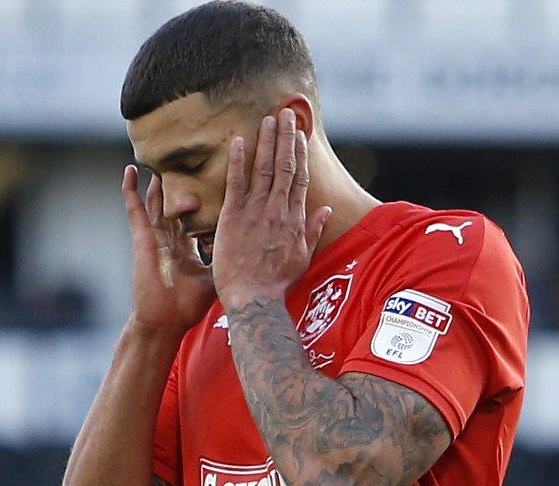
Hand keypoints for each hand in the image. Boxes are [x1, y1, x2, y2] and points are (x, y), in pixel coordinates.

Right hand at [122, 165, 216, 335]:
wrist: (164, 321)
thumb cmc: (187, 305)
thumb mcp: (214, 277)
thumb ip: (227, 259)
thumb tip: (252, 250)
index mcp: (188, 245)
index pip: (198, 214)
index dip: (205, 197)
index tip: (216, 176)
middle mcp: (171, 236)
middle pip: (177, 200)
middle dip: (184, 179)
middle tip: (195, 152)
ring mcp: (155, 236)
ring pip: (157, 199)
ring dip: (159, 178)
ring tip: (164, 152)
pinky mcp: (142, 238)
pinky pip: (135, 210)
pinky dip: (131, 190)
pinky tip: (130, 170)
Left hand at [212, 109, 334, 311]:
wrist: (254, 299)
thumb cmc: (276, 283)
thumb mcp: (302, 257)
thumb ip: (313, 230)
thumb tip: (324, 210)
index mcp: (295, 218)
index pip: (301, 178)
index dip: (301, 153)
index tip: (300, 134)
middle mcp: (279, 209)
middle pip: (286, 165)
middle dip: (286, 137)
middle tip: (285, 113)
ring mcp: (257, 211)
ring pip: (265, 168)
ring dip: (267, 141)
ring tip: (268, 119)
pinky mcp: (233, 217)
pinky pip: (236, 183)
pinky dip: (238, 161)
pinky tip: (237, 140)